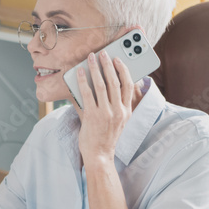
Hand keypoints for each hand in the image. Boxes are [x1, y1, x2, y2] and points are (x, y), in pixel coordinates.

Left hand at [75, 51, 134, 166]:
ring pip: (101, 84)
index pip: (129, 86)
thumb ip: (113, 103)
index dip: (124, 70)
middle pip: (115, 81)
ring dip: (95, 68)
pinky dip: (82, 80)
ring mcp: (105, 113)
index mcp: (126, 111)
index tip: (118, 60)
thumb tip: (101, 82)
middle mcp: (118, 111)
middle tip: (103, 53)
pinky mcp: (92, 116)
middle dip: (108, 64)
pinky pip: (86, 93)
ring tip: (91, 58)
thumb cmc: (106, 136)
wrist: (99, 155)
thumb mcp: (117, 120)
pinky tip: (79, 72)